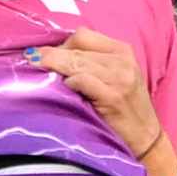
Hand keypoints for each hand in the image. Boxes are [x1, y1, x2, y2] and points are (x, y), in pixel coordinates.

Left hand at [28, 28, 161, 161]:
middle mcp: (122, 59)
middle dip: (50, 54)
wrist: (146, 139)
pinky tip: (62, 90)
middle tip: (30, 62)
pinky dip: (68, 83)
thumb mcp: (113, 79)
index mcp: (122, 51)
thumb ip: (91, 65)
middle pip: (77, 45)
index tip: (42, 55)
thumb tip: (50, 57)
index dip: (59, 44)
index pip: (83, 35)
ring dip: (53, 66)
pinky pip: (81, 80)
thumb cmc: (124, 112)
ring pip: (76, 61)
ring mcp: (119, 76)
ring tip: (37, 73)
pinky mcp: (113, 95)